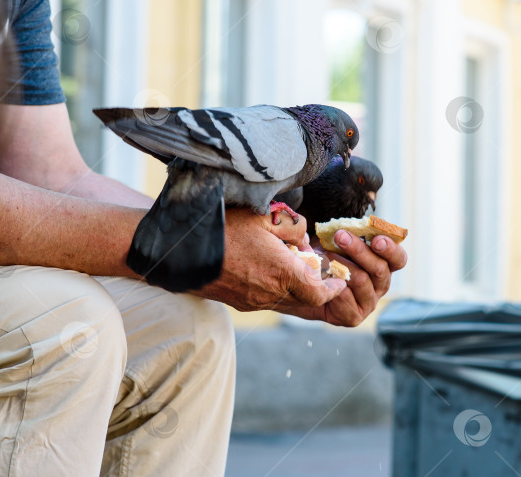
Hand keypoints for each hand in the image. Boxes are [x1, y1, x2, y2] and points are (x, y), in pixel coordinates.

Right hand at [197, 208, 345, 311]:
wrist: (181, 252)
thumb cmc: (224, 229)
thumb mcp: (264, 217)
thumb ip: (292, 226)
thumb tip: (303, 238)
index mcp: (282, 272)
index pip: (318, 292)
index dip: (332, 288)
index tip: (338, 279)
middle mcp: (270, 293)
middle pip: (304, 297)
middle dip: (315, 284)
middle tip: (318, 267)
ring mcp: (253, 301)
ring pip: (286, 299)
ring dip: (294, 286)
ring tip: (289, 263)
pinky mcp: (240, 304)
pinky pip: (267, 299)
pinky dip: (275, 287)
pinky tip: (267, 267)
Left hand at [279, 229, 407, 326]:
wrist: (304, 287)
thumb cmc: (325, 259)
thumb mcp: (337, 244)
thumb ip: (347, 237)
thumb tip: (343, 229)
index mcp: (384, 265)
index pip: (399, 259)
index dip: (391, 249)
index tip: (376, 239)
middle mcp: (381, 285)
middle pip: (379, 268)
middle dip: (359, 250)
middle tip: (340, 236)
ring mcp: (370, 303)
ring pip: (361, 280)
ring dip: (340, 265)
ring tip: (323, 256)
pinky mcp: (354, 317)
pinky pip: (345, 296)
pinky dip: (331, 284)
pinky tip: (322, 278)